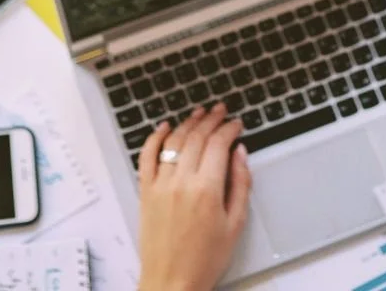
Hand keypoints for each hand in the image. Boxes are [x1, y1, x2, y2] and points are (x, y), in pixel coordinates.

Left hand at [136, 105, 251, 290]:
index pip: (218, 144)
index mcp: (207, 190)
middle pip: (196, 137)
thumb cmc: (205, 259)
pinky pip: (147, 156)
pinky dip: (154, 138)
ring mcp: (160, 185)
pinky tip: (164, 127)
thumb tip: (240, 154)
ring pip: (173, 141)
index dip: (229, 128)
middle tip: (220, 111)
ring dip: (188, 123)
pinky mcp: (145, 192)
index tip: (236, 124)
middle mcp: (181, 182)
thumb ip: (240, 184)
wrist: (172, 281)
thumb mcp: (236, 223)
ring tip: (199, 114)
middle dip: (211, 119)